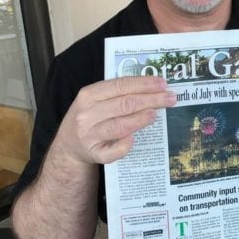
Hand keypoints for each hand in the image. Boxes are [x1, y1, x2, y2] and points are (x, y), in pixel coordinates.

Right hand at [57, 76, 175, 164]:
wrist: (68, 146)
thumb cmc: (88, 118)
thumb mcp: (94, 100)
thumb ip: (116, 93)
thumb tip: (151, 87)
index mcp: (88, 95)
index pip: (120, 85)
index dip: (144, 84)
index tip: (162, 84)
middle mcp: (87, 114)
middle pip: (124, 104)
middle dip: (151, 100)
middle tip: (170, 98)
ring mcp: (89, 135)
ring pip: (120, 126)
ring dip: (141, 119)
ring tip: (158, 113)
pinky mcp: (93, 154)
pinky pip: (111, 152)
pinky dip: (123, 146)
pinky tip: (134, 139)